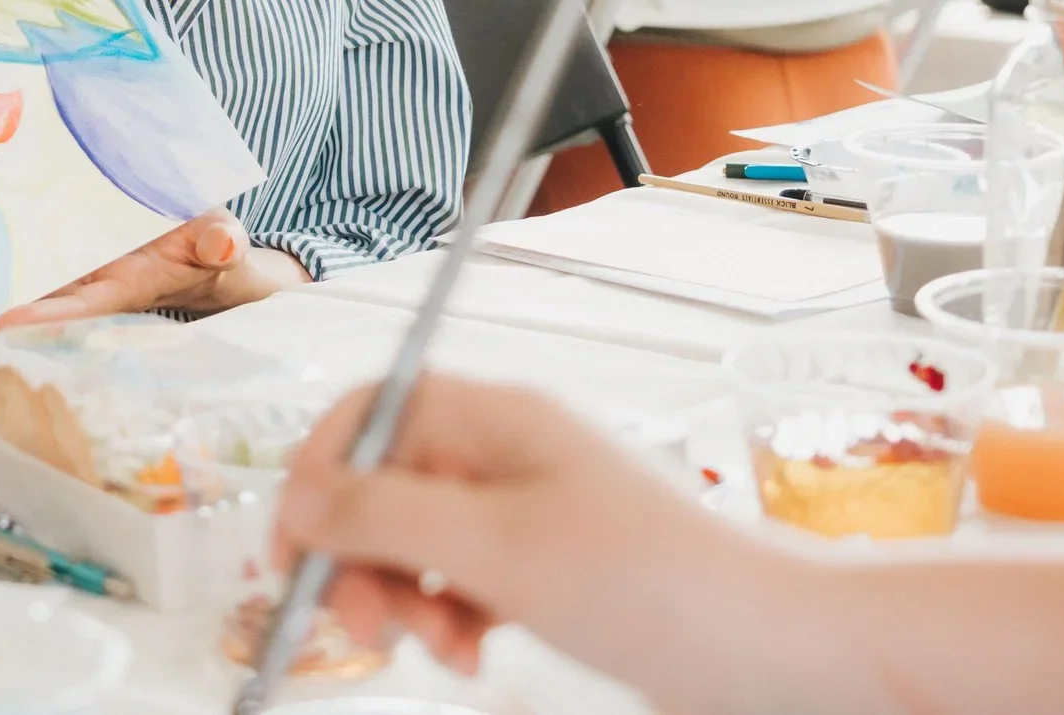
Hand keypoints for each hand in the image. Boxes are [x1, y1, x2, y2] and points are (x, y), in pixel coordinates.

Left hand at [0, 209, 255, 328]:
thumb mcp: (227, 248)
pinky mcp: (73, 240)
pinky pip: (36, 238)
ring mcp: (79, 261)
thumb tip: (223, 243)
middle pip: (38, 293)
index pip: (80, 307)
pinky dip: (8, 235)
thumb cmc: (219, 253)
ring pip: (29, 267)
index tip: (4, 322)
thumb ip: (223, 246)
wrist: (214, 250)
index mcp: (126, 288)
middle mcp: (93, 280)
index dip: (46, 316)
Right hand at [272, 375, 772, 685]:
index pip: (371, 410)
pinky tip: (470, 654)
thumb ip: (385, 515)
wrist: (770, 650)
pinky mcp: (549, 567)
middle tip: (356, 620)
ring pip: (417, 537)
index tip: (292, 544)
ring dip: (401, 595)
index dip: (319, 469)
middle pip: (384, 479)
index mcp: (498, 418)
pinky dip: (448, 619)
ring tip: (430, 647)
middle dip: (357, 552)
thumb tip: (298, 494)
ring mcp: (530, 510)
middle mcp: (509, 452)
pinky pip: (461, 580)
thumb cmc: (656, 585)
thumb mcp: (497, 550)